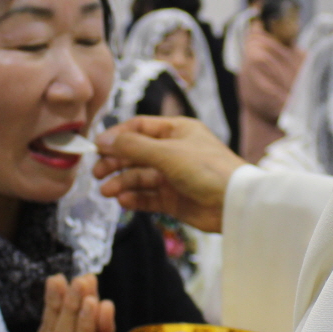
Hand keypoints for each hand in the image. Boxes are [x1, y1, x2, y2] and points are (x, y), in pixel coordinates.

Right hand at [93, 117, 246, 232]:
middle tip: (97, 173)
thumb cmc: (207, 169)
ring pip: (140, 177)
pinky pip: (149, 197)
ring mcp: (174, 176)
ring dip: (122, 183)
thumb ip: (133, 146)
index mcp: (176, 131)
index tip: (97, 147)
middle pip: (136, 154)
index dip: (117, 136)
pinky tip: (123, 201)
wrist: (234, 203)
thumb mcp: (167, 152)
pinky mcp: (174, 199)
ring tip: (107, 191)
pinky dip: (135, 198)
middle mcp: (174, 152)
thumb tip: (102, 140)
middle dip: (116, 162)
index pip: (139, 128)